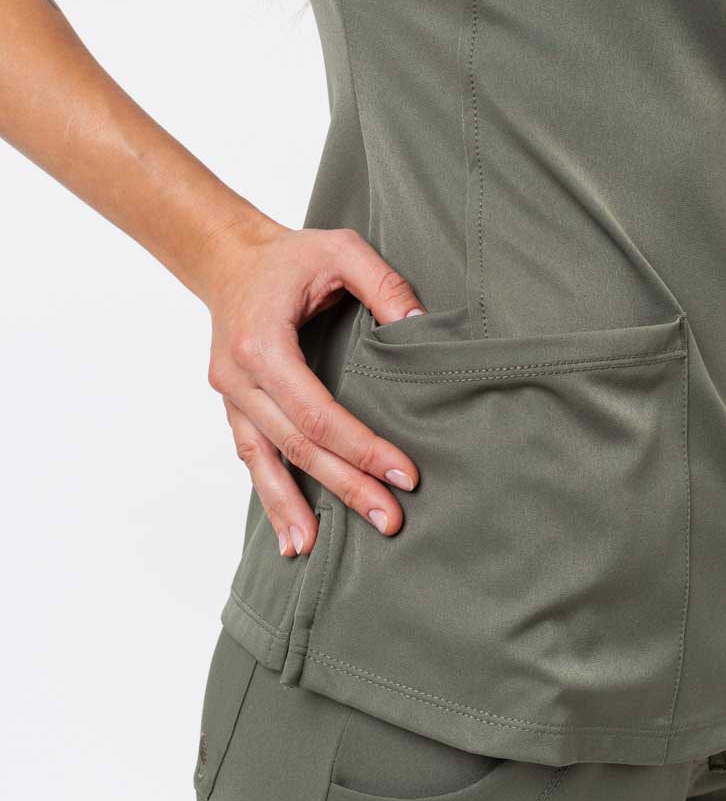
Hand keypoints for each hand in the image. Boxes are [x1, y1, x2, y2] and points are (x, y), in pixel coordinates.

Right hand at [202, 215, 424, 557]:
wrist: (227, 258)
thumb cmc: (287, 256)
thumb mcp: (340, 250)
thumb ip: (384, 285)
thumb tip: (421, 328)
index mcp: (261, 345)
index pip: (316, 412)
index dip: (361, 447)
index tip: (404, 474)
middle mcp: (238, 379)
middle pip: (295, 446)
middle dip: (343, 486)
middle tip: (389, 521)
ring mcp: (230, 397)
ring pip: (264, 461)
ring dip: (291, 508)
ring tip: (314, 550)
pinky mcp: (235, 407)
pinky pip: (252, 457)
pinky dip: (269, 496)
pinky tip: (290, 535)